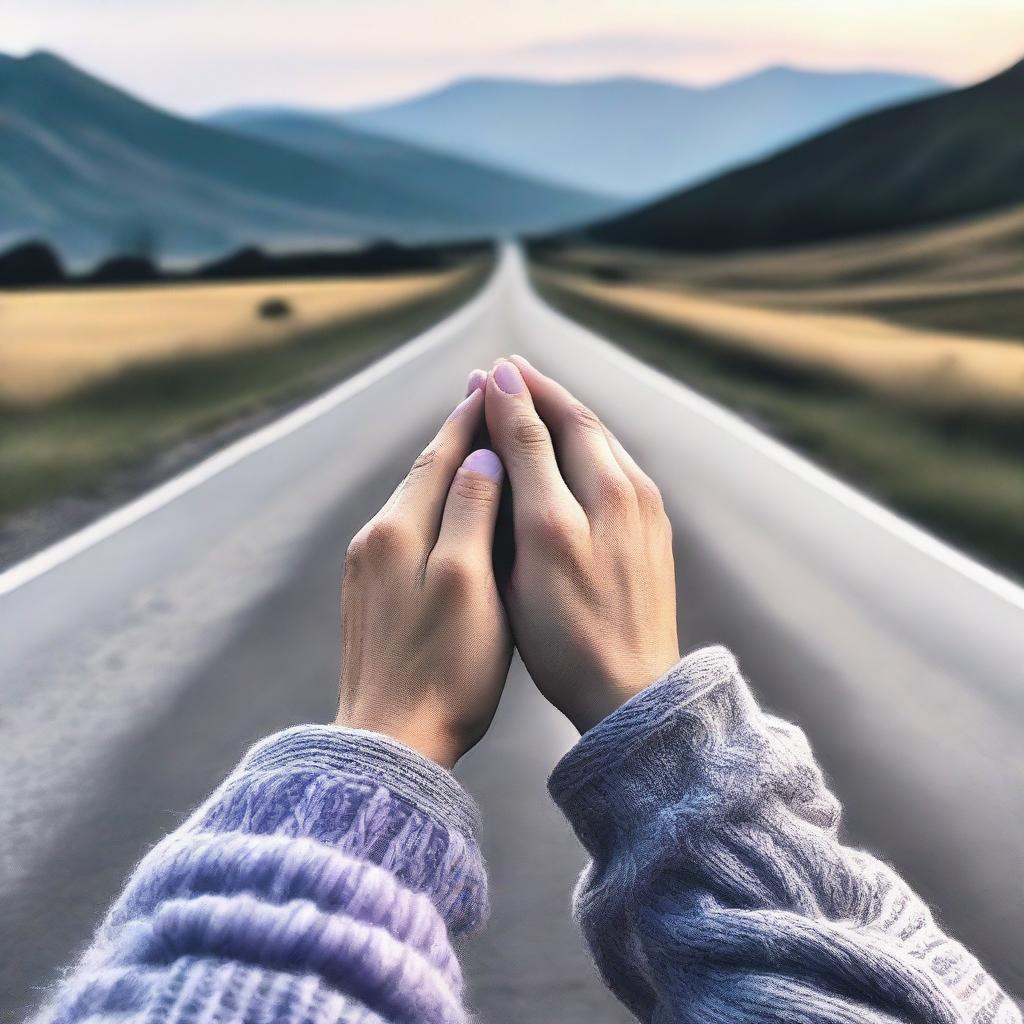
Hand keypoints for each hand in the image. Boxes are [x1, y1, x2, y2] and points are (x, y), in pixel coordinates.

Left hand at [336, 380, 511, 767]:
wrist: (389, 743)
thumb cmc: (444, 671)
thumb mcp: (469, 585)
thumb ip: (473, 514)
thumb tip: (483, 456)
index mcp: (399, 533)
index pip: (441, 457)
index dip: (471, 419)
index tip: (495, 383)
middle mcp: (374, 542)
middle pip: (423, 473)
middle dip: (456, 436)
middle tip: (484, 396)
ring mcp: (366, 570)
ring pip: (414, 502)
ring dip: (445, 470)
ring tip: (473, 444)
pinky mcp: (368, 596)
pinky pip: (407, 532)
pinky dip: (434, 508)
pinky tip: (449, 512)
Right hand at [484, 357, 678, 733]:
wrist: (632, 691)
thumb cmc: (569, 633)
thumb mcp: (536, 543)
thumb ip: (525, 462)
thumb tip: (507, 395)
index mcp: (592, 494)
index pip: (547, 421)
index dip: (513, 393)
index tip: (487, 371)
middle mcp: (626, 492)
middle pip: (581, 423)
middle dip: (541, 393)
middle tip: (505, 372)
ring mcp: (646, 512)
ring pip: (601, 443)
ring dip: (565, 415)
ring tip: (532, 401)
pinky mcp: (652, 532)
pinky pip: (616, 467)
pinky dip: (587, 445)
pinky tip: (568, 450)